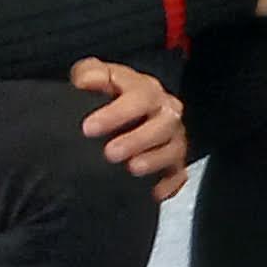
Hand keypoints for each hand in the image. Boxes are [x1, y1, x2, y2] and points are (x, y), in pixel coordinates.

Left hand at [69, 58, 188, 197]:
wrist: (124, 113)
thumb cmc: (108, 94)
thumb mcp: (94, 76)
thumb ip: (89, 74)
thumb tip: (87, 81)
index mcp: (145, 90)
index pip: (137, 98)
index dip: (115, 114)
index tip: (88, 128)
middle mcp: (166, 112)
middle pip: (162, 124)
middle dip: (137, 140)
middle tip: (110, 153)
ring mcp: (173, 138)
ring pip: (173, 148)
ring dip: (154, 159)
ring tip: (132, 169)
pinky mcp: (176, 162)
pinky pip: (179, 173)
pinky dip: (169, 183)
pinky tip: (154, 193)